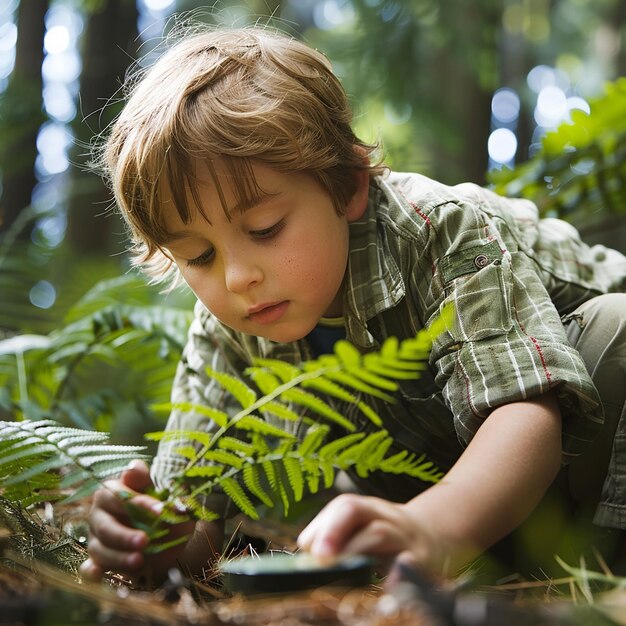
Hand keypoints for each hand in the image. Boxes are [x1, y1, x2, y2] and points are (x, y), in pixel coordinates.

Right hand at [79, 460, 194, 581]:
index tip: (161, 510)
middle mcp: (100, 513)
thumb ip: (165, 495)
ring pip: (99, 549)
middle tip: (144, 540)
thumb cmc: (164, 510)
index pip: (121, 495)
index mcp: (114, 491)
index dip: (140, 503)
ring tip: (139, 561)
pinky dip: (92, 572)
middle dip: (124, 535)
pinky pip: (89, 567)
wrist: (167, 536)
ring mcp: (96, 538)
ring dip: (118, 557)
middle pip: (105, 525)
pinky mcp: (97, 560)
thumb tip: (171, 500)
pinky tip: (100, 574)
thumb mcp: (169, 499)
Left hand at [296, 493, 445, 575]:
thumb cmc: (389, 539)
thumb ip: (338, 539)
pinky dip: (396, 573)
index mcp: (368, 508)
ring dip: (353, 548)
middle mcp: (384, 515)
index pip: (341, 506)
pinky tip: (386, 584)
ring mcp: (403, 536)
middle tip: (319, 556)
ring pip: (378, 532)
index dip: (321, 526)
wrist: (436, 538)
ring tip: (337, 568)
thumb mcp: (365, 529)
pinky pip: (408, 565)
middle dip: (332, 530)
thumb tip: (307, 558)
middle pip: (354, 509)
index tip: (307, 549)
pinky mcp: (422, 561)